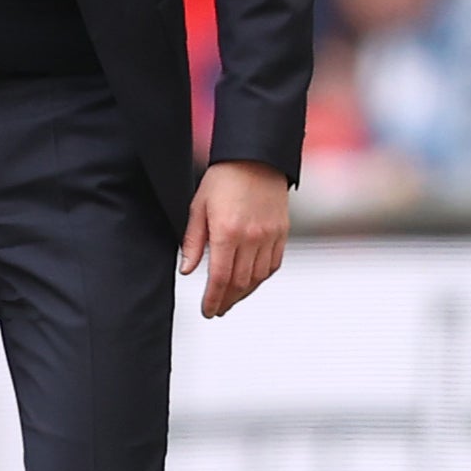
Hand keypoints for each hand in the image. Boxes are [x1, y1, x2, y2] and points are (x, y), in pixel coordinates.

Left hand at [180, 159, 289, 318]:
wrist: (256, 159)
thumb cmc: (222, 180)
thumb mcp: (198, 207)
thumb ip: (193, 242)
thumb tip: (188, 271)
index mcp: (227, 232)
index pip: (221, 277)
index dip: (213, 298)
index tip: (207, 311)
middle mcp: (252, 238)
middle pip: (240, 282)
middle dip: (227, 300)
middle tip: (216, 309)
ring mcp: (270, 236)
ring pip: (259, 277)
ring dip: (244, 293)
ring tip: (230, 300)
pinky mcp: (282, 233)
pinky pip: (273, 265)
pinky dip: (261, 278)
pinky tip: (250, 283)